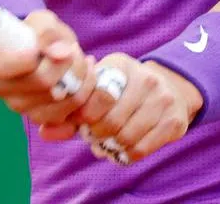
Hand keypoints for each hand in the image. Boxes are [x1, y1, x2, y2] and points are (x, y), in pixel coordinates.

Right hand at [0, 10, 97, 127]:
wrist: (45, 51)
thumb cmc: (37, 33)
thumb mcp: (41, 21)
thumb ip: (47, 32)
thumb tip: (59, 53)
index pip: (6, 65)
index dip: (31, 56)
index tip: (50, 46)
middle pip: (42, 81)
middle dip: (69, 62)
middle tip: (75, 49)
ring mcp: (16, 106)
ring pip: (59, 98)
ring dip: (80, 77)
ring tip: (80, 60)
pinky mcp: (37, 118)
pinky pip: (69, 112)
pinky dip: (83, 93)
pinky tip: (83, 78)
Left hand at [43, 54, 202, 164]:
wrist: (172, 88)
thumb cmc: (125, 90)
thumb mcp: (101, 87)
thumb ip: (72, 110)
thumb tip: (45, 132)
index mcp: (122, 64)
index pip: (99, 94)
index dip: (85, 115)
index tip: (80, 122)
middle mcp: (147, 78)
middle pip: (112, 120)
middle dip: (96, 134)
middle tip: (92, 137)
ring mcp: (164, 100)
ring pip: (126, 136)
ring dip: (111, 146)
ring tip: (105, 144)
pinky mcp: (175, 121)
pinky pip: (142, 148)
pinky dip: (126, 154)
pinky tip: (121, 149)